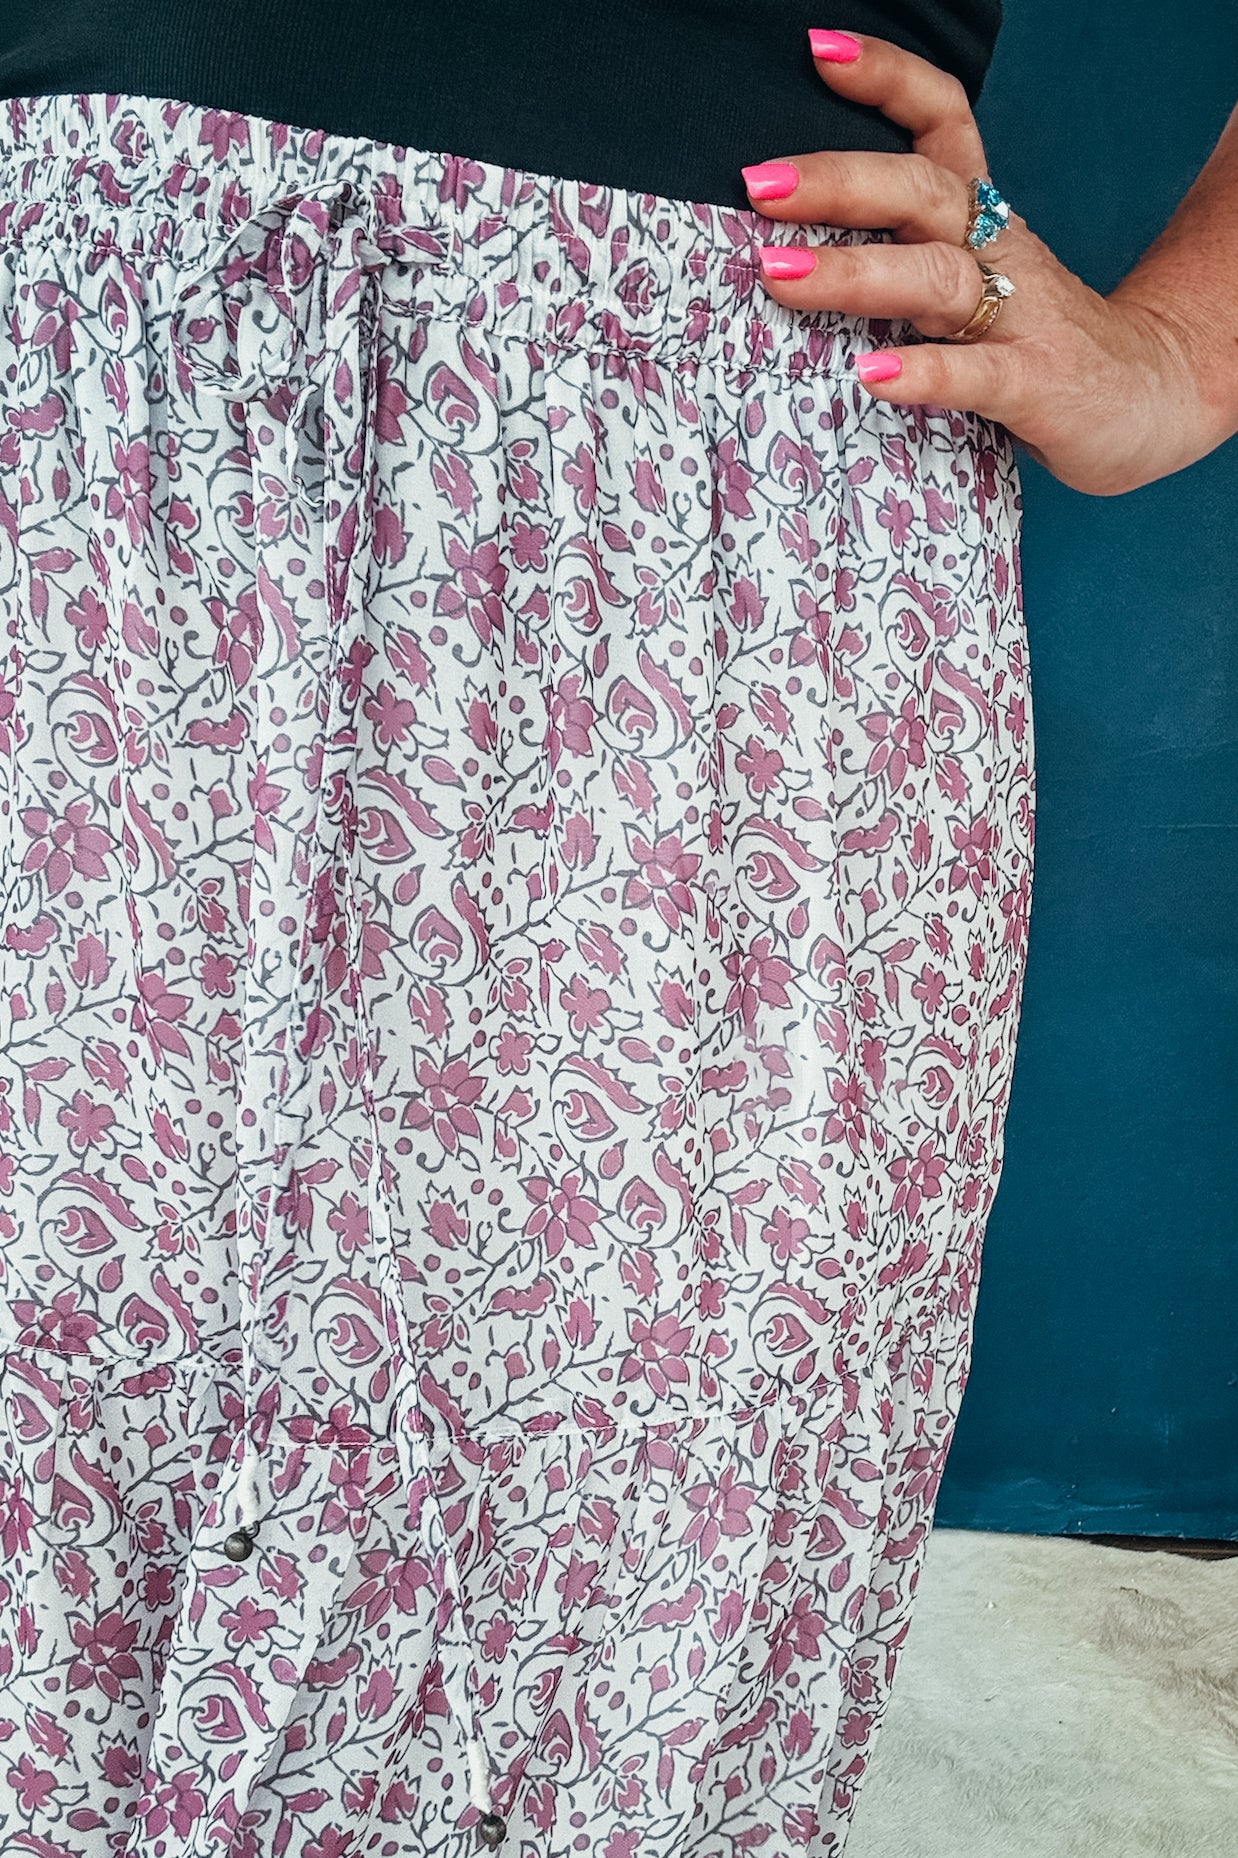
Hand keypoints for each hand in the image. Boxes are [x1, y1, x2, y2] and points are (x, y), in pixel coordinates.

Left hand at [741, 29, 1206, 496]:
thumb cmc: (1035, 340)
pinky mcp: (1033, 384)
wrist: (1149, 394)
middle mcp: (998, 249)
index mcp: (981, 216)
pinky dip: (922, 373)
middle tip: (759, 185)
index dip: (888, 78)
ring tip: (779, 272)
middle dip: (837, 182)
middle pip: (920, 190)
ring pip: (935, 276)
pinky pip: (974, 374)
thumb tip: (784, 250)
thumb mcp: (974, 276)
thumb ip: (901, 257)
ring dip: (853, 271)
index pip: (941, 121)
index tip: (818, 51)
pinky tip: (870, 375)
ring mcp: (1018, 314)